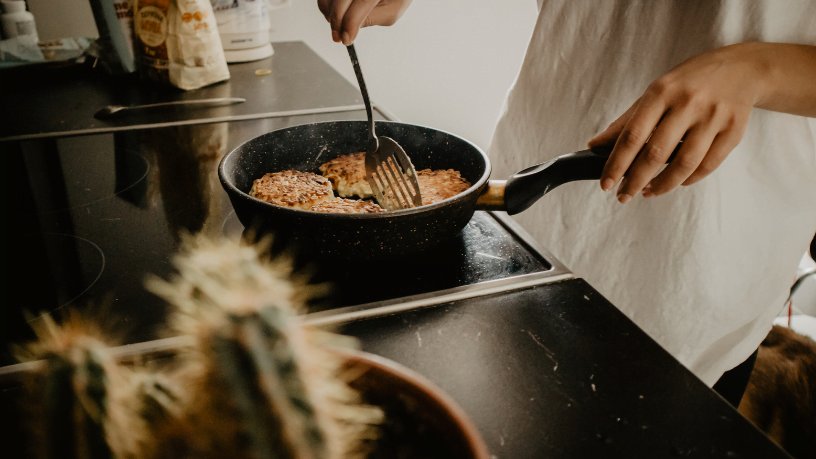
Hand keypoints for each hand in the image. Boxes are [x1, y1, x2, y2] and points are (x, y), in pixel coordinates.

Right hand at [317, 0, 412, 44]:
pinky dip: (326, 6)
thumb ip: (372, 19)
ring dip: (330, 14)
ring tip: (338, 26)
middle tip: (338, 37)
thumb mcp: (391, 11)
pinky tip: (334, 15)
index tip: (346, 39)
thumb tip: (350, 29)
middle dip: (337, 22)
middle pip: (342, 0)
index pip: (362, 2)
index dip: (351, 23)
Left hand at [590, 44, 764, 202]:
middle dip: (635, 181)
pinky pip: (708, 165)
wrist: (741, 68)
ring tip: (648, 192)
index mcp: (662, 92)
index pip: (633, 135)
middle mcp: (688, 103)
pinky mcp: (734, 130)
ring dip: (662, 185)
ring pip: (684, 164)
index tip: (606, 184)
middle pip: (656, 153)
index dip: (617, 164)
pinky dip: (689, 179)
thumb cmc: (689, 83)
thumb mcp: (656, 92)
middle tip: (624, 196)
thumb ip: (626, 121)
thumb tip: (594, 146)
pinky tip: (676, 182)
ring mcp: (714, 116)